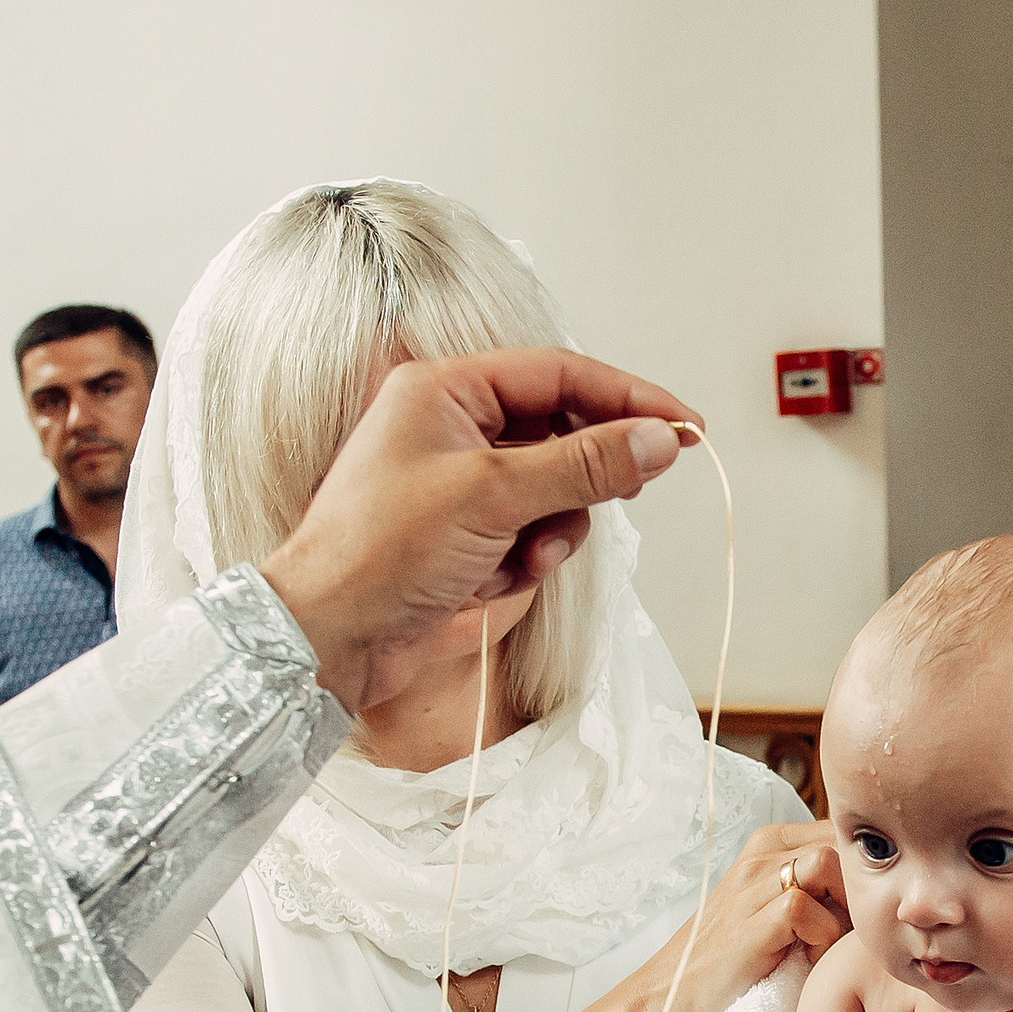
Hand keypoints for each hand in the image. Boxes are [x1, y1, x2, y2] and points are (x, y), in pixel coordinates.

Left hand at [262, 350, 695, 711]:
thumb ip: (583, 463)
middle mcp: (452, 429)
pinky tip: (491, 582)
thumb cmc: (380, 551)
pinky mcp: (466, 538)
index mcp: (445, 390)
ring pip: (554, 492)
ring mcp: (460, 487)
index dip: (626, 396)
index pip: (558, 374)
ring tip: (525, 558)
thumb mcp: (494, 494)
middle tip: (631, 488)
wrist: (330, 637)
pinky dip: (525, 560)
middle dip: (586, 474)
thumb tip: (657, 440)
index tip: (682, 425)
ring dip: (553, 529)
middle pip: (562, 432)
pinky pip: (530, 536)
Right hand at [546, 822, 847, 1011]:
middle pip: (842, 842)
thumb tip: (887, 890)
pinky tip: (810, 961)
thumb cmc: (737, 962)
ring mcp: (752, 884)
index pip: (843, 831)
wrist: (671, 1000)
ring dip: (842, 908)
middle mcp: (762, 854)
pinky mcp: (749, 920)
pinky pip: (805, 907)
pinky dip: (820, 937)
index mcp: (771, 844)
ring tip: (829, 945)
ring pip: (828, 863)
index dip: (866, 870)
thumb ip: (824, 890)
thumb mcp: (782, 912)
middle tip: (850, 933)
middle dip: (859, 888)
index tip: (863, 911)